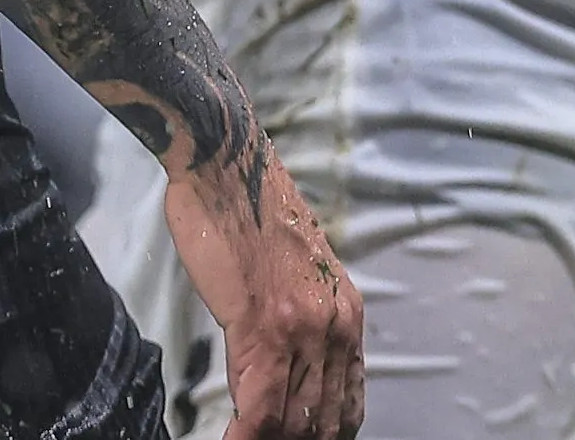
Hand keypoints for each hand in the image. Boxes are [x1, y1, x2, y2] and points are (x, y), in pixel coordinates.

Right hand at [162, 157, 363, 439]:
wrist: (226, 162)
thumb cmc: (244, 209)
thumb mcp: (289, 272)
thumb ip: (295, 318)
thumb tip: (277, 361)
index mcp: (344, 313)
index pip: (348, 402)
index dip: (323, 434)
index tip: (298, 439)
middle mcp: (335, 325)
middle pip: (324, 420)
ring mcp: (304, 329)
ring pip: (295, 420)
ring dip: (266, 439)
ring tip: (242, 439)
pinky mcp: (266, 326)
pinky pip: (263, 406)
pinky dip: (245, 435)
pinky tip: (231, 438)